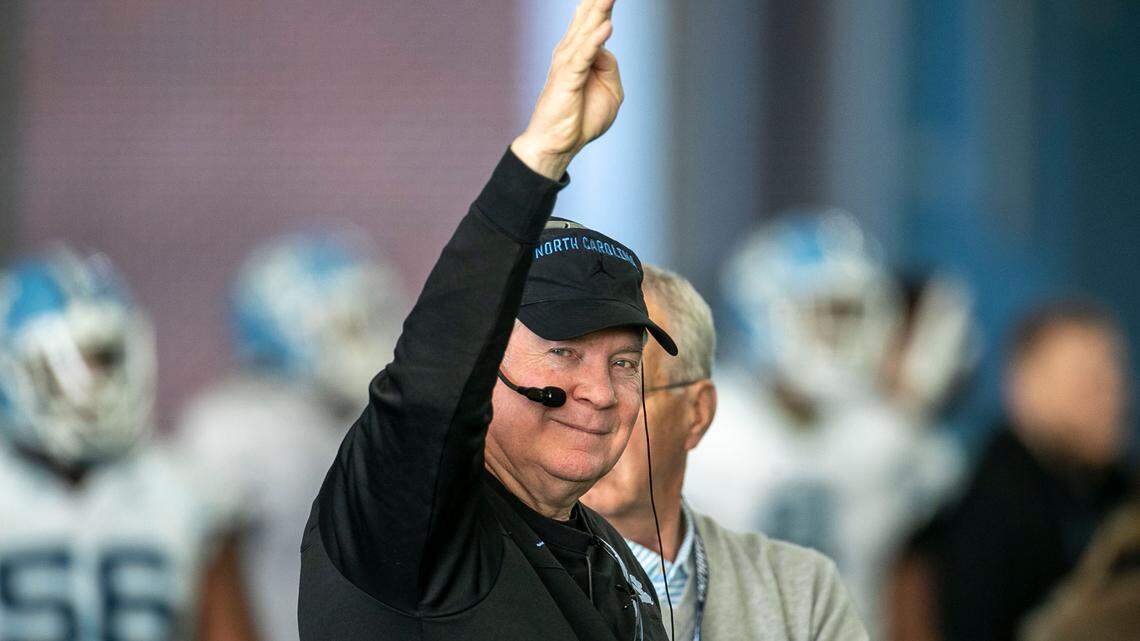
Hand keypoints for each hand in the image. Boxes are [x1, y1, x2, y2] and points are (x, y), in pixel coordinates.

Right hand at [511, 0, 621, 179]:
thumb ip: (610, 66)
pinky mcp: (567, 78)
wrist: (558, 145)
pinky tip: (607, 27)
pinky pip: (585, 56)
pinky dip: (595, 41)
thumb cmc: (581, 120)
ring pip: (587, 31)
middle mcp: (570, 52)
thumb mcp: (610, 92)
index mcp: (581, 54)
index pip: (595, 20)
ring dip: (599, 10)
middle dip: (600, 0)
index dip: (603, 4)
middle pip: (589, 17)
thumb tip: (605, 48)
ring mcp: (567, 63)